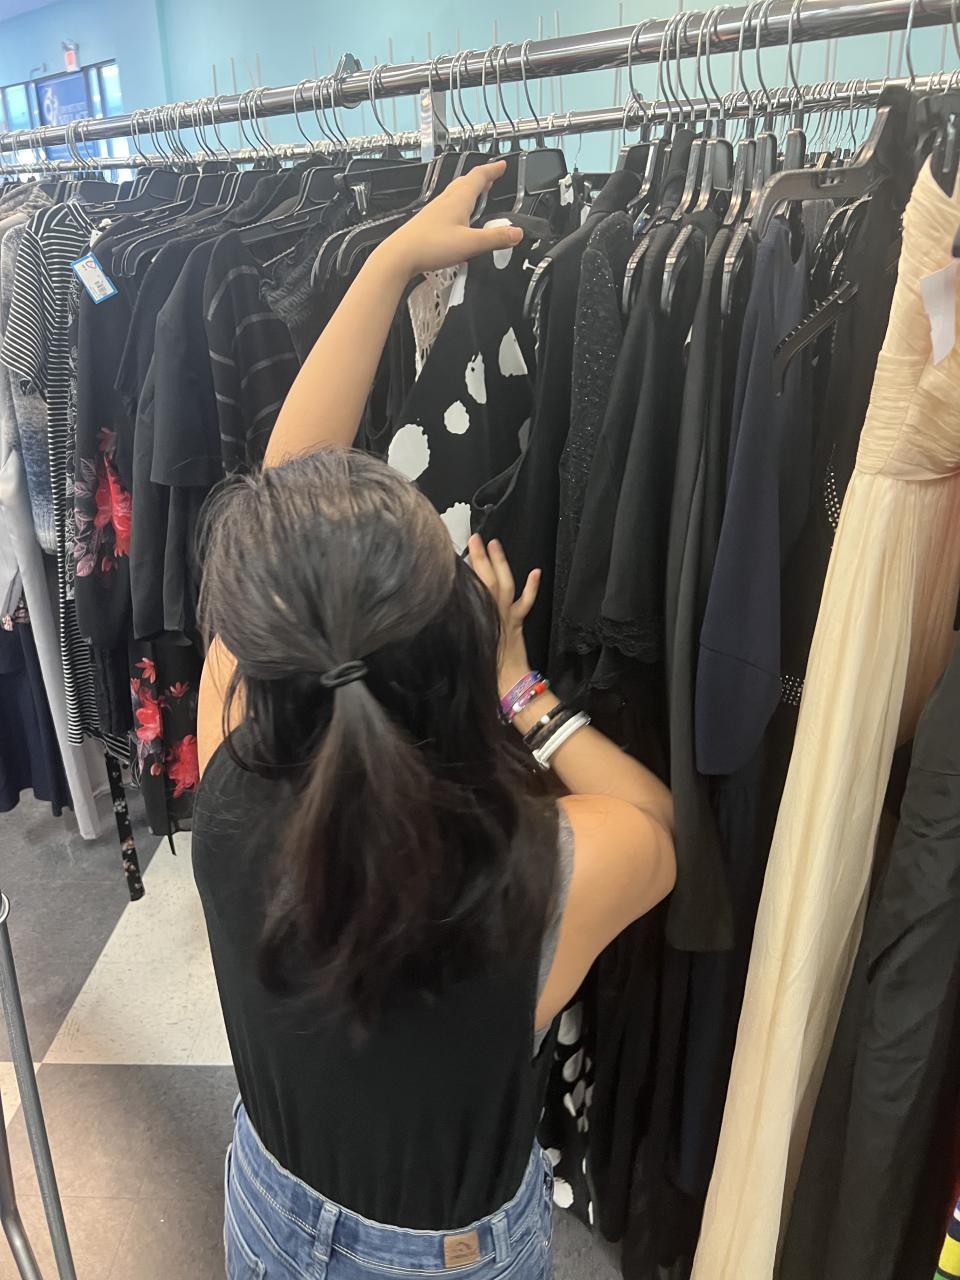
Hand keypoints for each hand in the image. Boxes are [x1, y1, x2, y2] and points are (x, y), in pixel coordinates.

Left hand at [377, 161, 523, 278]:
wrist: (399, 255)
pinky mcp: (427, 222)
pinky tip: (456, 215)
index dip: (492, 170)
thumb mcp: (470, 244)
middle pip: (466, 182)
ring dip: (469, 188)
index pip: (478, 177)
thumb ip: (495, 239)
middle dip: (481, 178)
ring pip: (455, 192)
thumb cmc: (431, 246)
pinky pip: (447, 205)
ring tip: (477, 191)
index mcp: (459, 199)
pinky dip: (457, 203)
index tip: (501, 166)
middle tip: (491, 176)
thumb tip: (517, 233)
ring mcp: (435, 210)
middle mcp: (446, 200)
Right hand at [468, 535, 540, 693]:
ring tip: (494, 543)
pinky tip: (535, 571)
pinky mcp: (517, 623)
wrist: (509, 687)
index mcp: (477, 619)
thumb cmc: (484, 673)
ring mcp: (506, 617)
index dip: (465, 570)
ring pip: (505, 585)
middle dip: (480, 558)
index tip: (453, 553)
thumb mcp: (462, 650)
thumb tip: (444, 611)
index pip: (471, 588)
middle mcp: (491, 614)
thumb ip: (454, 630)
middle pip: (486, 580)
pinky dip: (531, 587)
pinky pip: (525, 602)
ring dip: (500, 563)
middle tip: (474, 538)